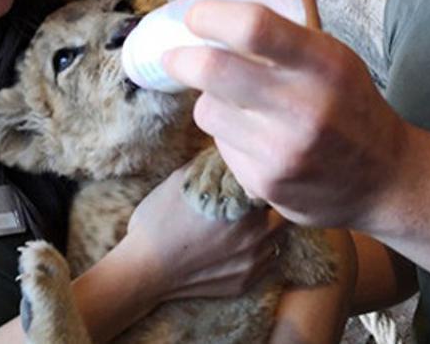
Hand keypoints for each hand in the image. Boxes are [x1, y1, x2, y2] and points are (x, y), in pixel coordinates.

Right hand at [121, 165, 285, 301]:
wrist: (144, 269)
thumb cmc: (159, 221)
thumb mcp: (182, 180)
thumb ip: (212, 165)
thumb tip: (228, 149)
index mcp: (242, 205)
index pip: (276, 186)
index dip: (270, 178)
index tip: (260, 174)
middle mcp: (255, 235)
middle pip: (284, 212)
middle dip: (274, 203)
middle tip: (255, 197)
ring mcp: (253, 262)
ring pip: (280, 238)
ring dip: (269, 226)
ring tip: (247, 220)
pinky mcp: (246, 281)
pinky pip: (268, 261)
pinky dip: (261, 249)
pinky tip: (239, 242)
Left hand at [162, 0, 408, 231]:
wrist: (384, 180)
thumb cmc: (350, 103)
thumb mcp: (334, 52)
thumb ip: (292, 7)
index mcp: (324, 62)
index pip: (254, 25)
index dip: (211, 16)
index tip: (195, 16)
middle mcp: (304, 106)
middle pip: (212, 69)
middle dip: (181, 58)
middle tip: (175, 55)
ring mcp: (282, 150)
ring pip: (208, 110)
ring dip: (210, 100)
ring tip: (236, 102)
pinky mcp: (265, 184)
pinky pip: (220, 146)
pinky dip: (227, 135)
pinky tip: (256, 137)